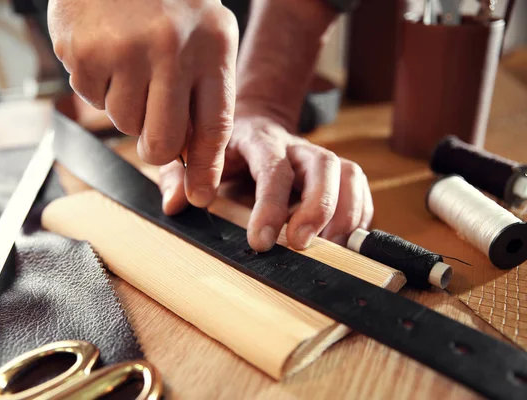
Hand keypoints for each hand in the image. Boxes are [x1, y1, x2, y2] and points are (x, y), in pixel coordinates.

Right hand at [48, 0, 237, 207]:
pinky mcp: (82, 52)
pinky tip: (107, 51)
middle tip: (151, 129)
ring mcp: (123, 50)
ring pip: (123, 124)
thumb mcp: (205, 37)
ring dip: (126, 106)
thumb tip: (189, 164)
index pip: (213, 126)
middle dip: (156, 148)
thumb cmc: (169, 1)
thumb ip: (204, 96)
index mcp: (211, 46)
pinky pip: (92, 100)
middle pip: (161, 142)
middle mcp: (170, 49)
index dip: (207, 169)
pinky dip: (99, 85)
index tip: (201, 196)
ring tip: (130, 62)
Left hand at [159, 104, 373, 251]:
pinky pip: (359, 189)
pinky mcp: (334, 173)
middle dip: (318, 209)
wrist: (252, 123)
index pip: (274, 169)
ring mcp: (318, 158)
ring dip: (344, 216)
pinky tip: (344, 240)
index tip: (260, 242)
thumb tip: (174, 204)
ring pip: (348, 176)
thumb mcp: (192, 152)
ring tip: (330, 250)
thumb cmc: (221, 145)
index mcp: (260, 141)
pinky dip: (358, 216)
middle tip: (301, 245)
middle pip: (325, 167)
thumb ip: (179, 174)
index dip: (270, 205)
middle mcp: (296, 146)